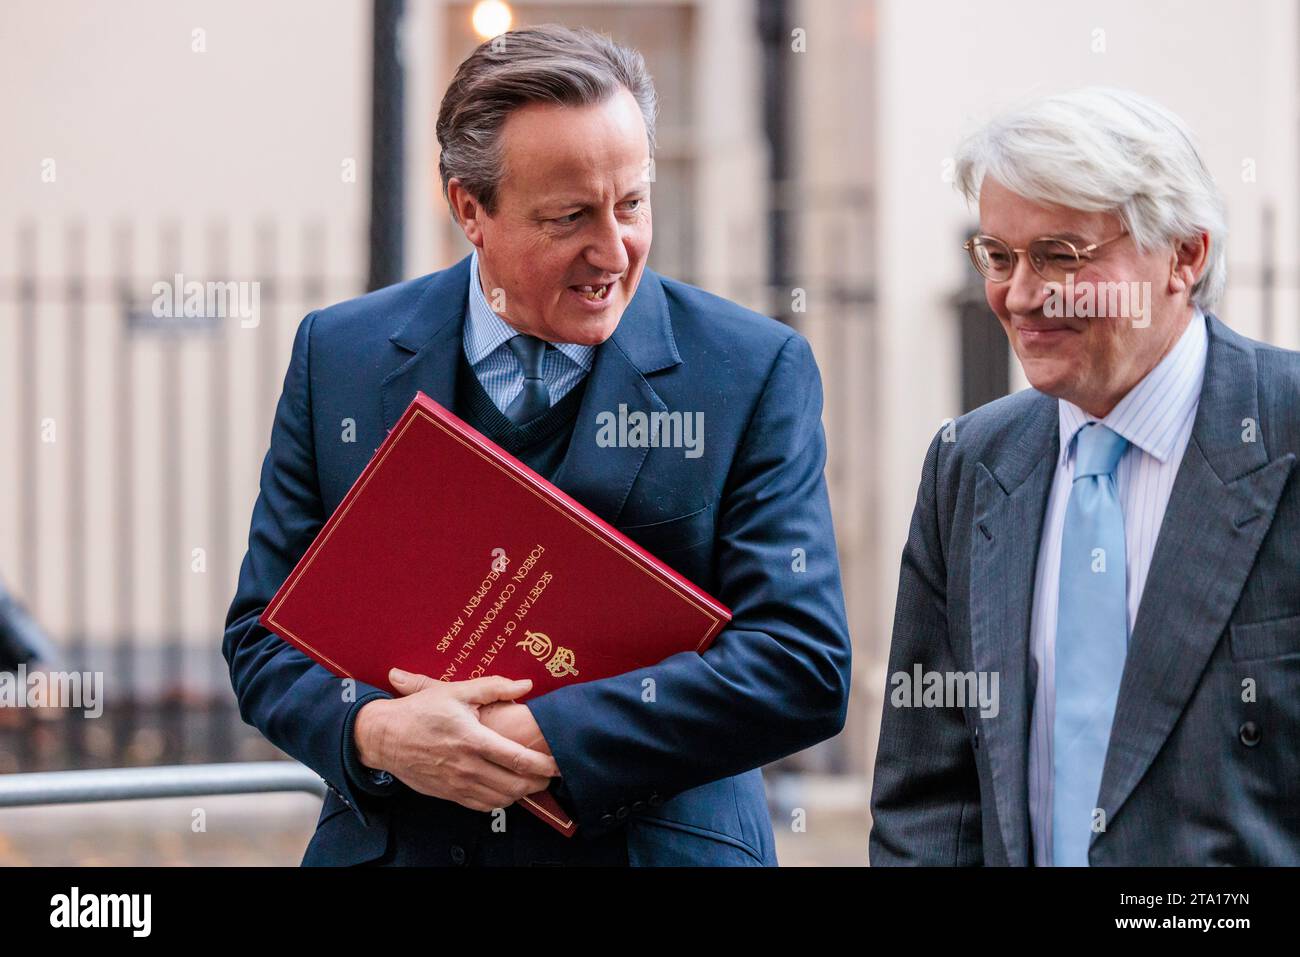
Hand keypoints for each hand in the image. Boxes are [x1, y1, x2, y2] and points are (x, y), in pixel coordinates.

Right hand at [354, 670, 559, 812]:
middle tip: (550, 773)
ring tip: (532, 780)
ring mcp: (457, 784)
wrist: (385, 737)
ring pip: (501, 799)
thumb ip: (494, 687)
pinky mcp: (449, 794)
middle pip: (514, 785)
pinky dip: (501, 800)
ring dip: (522, 793)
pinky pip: (482, 806)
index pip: (517, 759)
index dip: (544, 764)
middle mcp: (467, 767)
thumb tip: (525, 685)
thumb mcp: (456, 691)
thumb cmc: (421, 711)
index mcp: (473, 740)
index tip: (558, 762)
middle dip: (539, 782)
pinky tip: (507, 789)